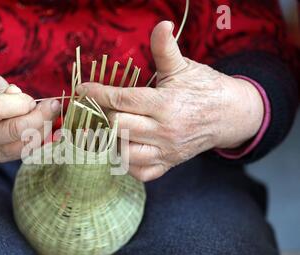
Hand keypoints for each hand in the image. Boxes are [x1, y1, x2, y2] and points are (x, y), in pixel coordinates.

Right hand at [0, 74, 60, 161]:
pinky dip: (42, 139)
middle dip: (40, 117)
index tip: (30, 98)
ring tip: (50, 113)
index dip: (19, 103)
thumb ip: (4, 90)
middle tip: (54, 104)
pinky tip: (51, 128)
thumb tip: (27, 102)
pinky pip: (27, 152)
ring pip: (25, 144)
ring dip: (44, 128)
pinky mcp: (1, 158)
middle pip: (15, 131)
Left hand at [76, 21, 263, 181]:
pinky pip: (141, 171)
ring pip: (125, 152)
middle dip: (103, 115)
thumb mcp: (184, 67)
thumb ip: (165, 49)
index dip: (97, 94)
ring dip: (112, 140)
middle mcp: (164, 131)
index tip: (82, 89)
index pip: (122, 100)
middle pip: (118, 126)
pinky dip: (127, 162)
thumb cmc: (203, 88)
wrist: (230, 115)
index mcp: (165, 104)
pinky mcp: (168, 164)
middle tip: (100, 107)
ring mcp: (166, 151)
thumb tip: (162, 24)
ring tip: (111, 126)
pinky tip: (124, 146)